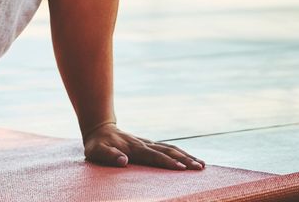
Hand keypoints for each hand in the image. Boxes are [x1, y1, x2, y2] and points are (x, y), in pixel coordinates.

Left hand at [83, 122, 205, 170]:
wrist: (99, 128)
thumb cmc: (97, 145)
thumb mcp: (96, 151)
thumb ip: (109, 156)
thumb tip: (124, 161)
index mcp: (133, 148)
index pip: (154, 156)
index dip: (167, 163)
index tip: (182, 169)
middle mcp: (144, 144)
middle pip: (168, 152)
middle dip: (185, 160)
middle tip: (200, 168)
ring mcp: (148, 143)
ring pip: (171, 149)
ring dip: (187, 156)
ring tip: (202, 165)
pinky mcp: (150, 144)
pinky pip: (168, 148)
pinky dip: (181, 153)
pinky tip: (191, 159)